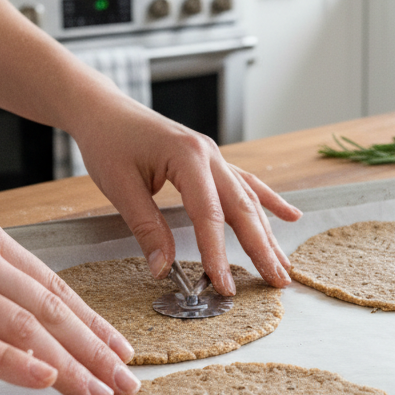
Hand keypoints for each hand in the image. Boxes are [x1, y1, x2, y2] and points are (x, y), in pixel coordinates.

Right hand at [0, 147, 138, 394]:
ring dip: (69, 364)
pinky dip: (11, 360)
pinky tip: (42, 378)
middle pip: (50, 309)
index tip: (120, 347)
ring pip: (23, 327)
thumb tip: (6, 293)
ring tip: (101, 392)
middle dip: (96, 349)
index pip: (53, 285)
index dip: (92, 321)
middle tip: (129, 380)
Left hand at [72, 94, 301, 294]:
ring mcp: (214, 156)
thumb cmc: (109, 141)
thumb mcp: (120, 187)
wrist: (104, 109)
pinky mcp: (211, 160)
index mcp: (187, 157)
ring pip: (248, 198)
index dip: (218, 253)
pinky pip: (246, 182)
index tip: (223, 285)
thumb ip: (146, 228)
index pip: (209, 214)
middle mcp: (209, 154)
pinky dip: (268, 201)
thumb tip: (163, 269)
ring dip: (268, 233)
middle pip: (242, 207)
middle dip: (262, 248)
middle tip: (277, 282)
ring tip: (283, 264)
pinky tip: (289, 216)